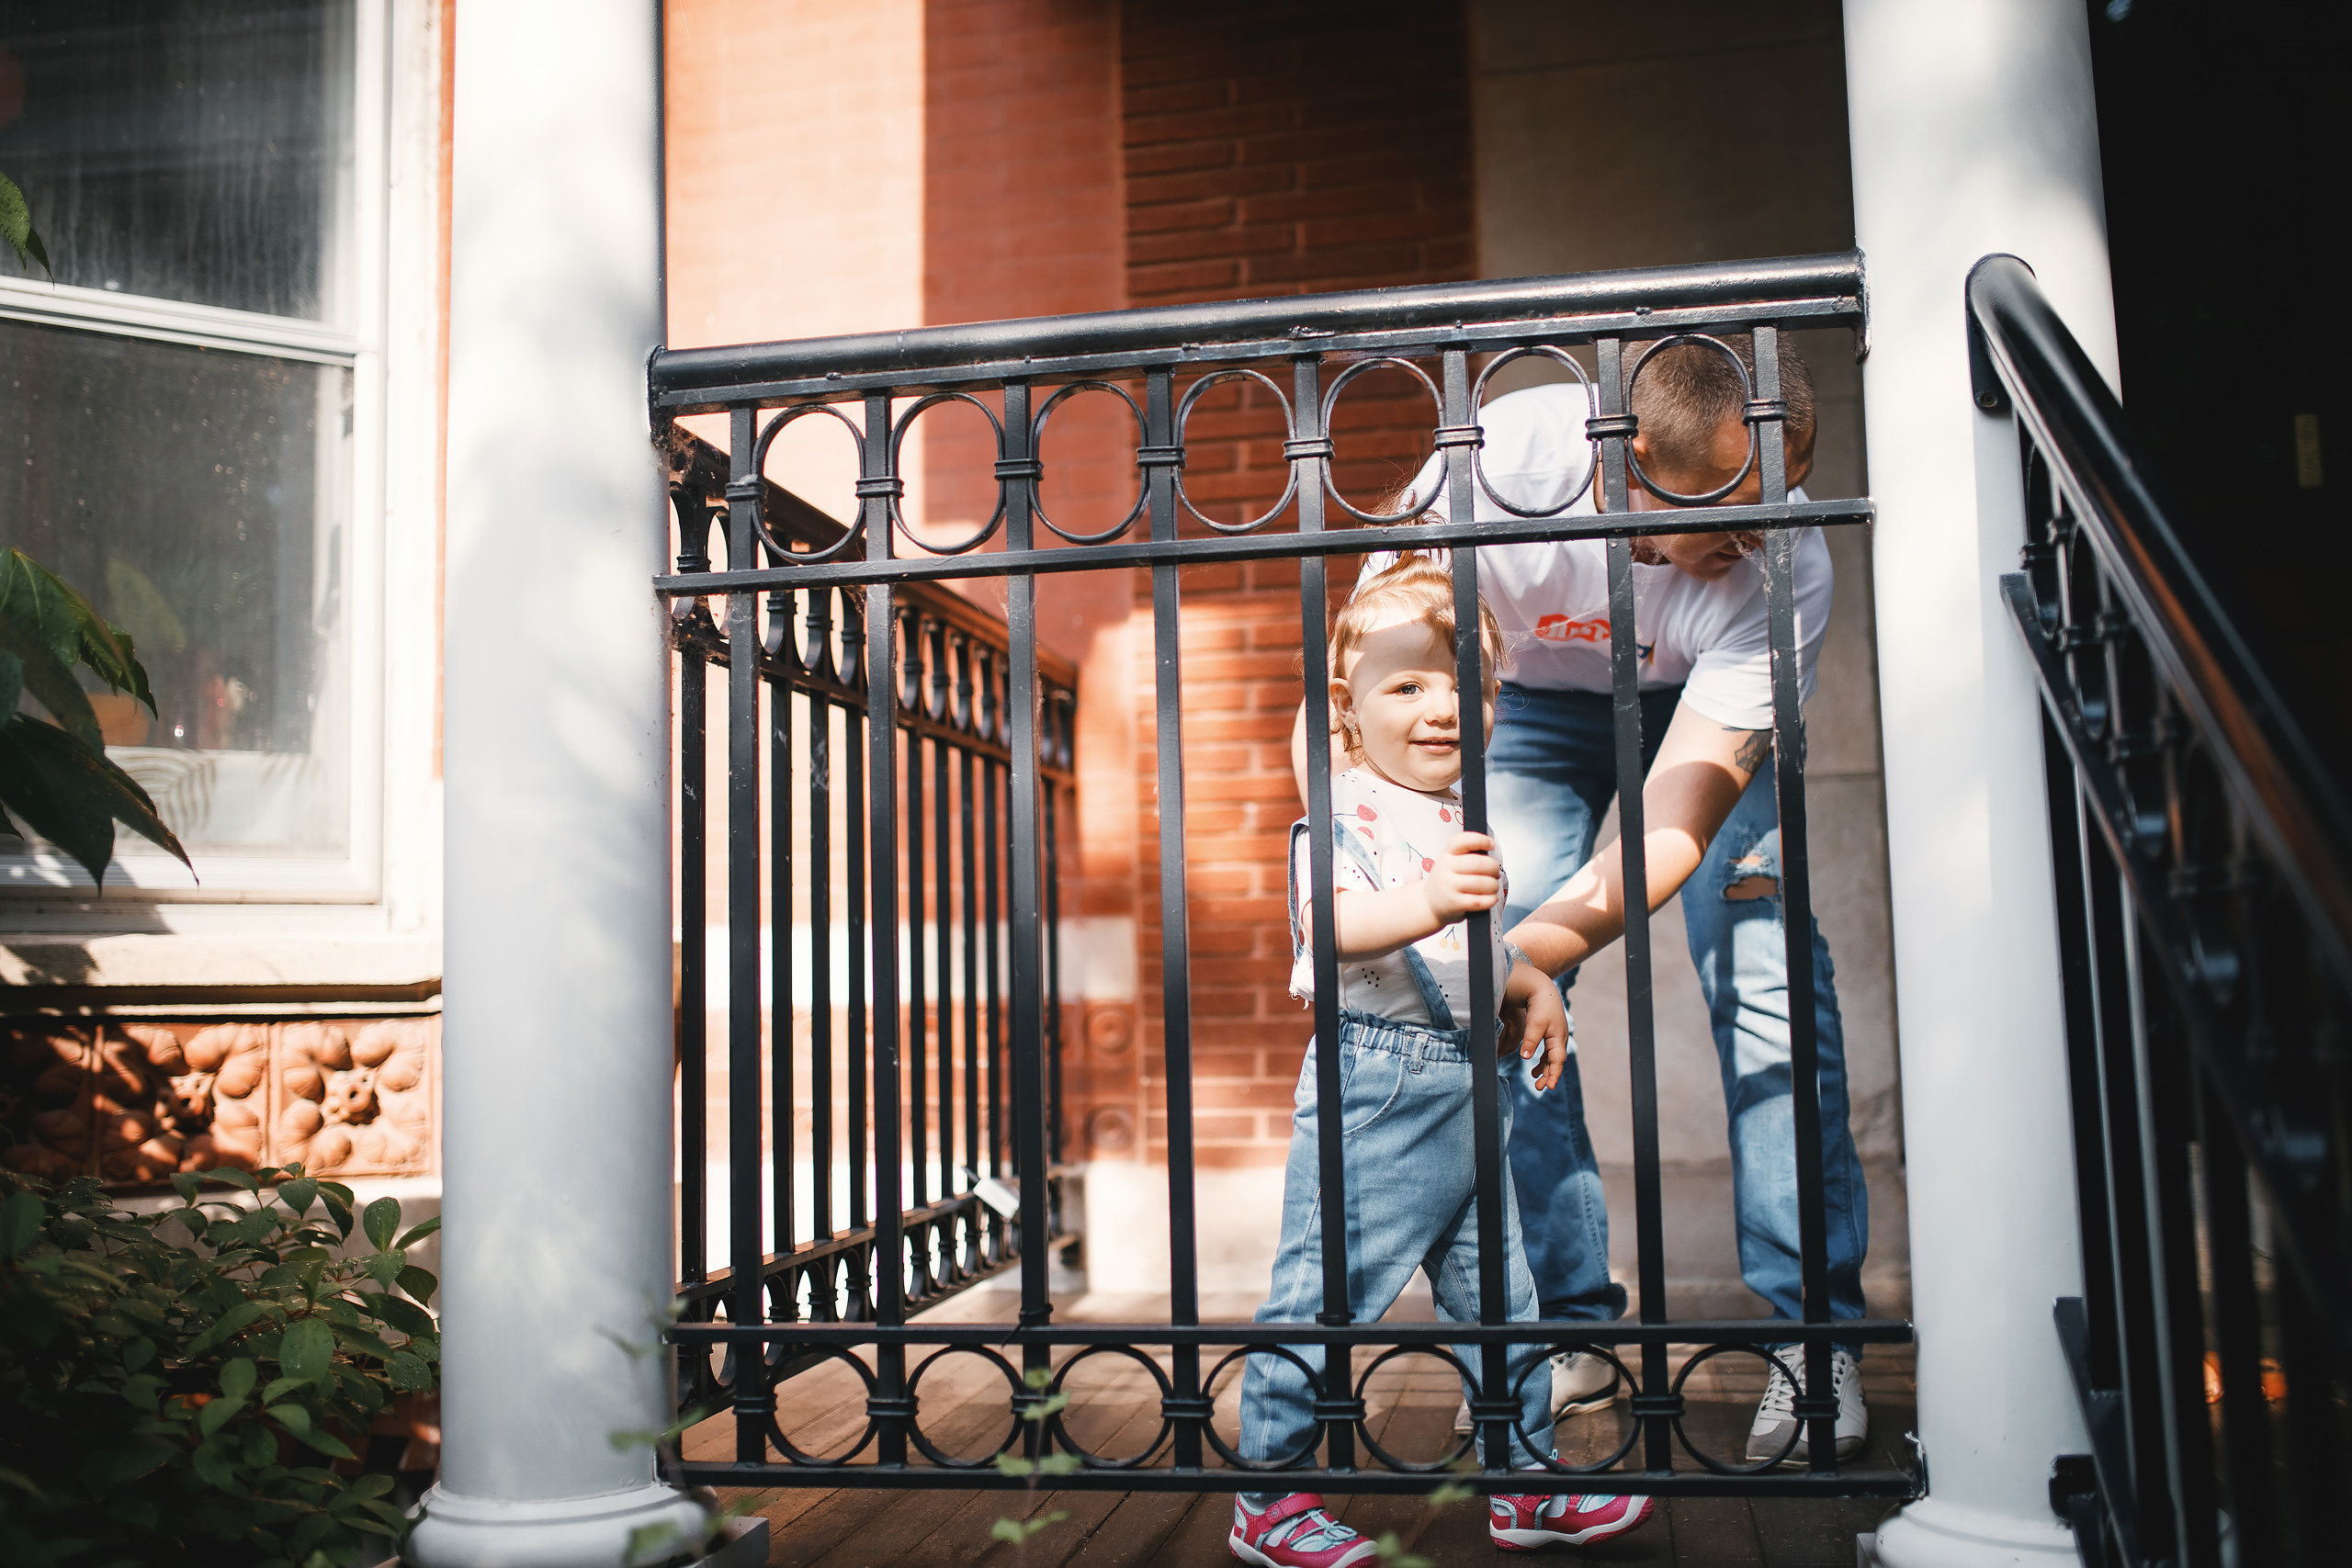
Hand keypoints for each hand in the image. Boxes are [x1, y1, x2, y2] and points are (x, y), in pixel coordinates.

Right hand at [1418, 832, 1502, 923]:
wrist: (1430, 902)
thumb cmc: (1448, 879)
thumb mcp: (1451, 861)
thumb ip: (1469, 855)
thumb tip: (1493, 858)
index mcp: (1447, 853)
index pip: (1462, 841)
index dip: (1480, 840)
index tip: (1491, 844)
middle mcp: (1446, 868)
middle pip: (1477, 863)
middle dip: (1493, 867)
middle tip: (1496, 872)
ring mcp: (1449, 886)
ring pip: (1481, 882)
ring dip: (1494, 885)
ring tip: (1493, 886)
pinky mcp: (1454, 903)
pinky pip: (1479, 901)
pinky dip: (1491, 899)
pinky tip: (1491, 898)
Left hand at [1503, 962, 1567, 1091]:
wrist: (1542, 990)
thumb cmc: (1540, 1007)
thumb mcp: (1534, 1025)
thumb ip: (1530, 1041)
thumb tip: (1526, 1057)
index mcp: (1558, 1039)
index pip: (1557, 1061)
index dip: (1553, 1075)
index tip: (1549, 1087)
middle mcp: (1559, 1039)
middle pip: (1555, 1062)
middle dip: (1549, 1076)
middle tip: (1539, 1088)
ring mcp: (1555, 1036)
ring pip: (1552, 1058)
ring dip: (1545, 1070)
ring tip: (1537, 1081)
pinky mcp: (1550, 1033)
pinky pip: (1548, 1052)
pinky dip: (1543, 1061)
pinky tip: (1534, 1066)